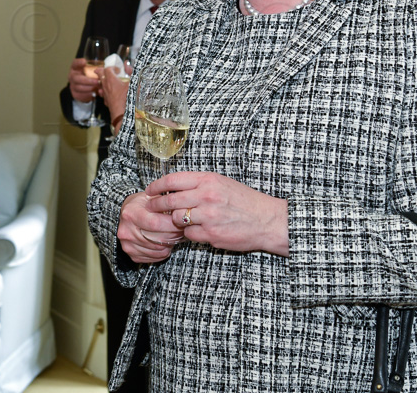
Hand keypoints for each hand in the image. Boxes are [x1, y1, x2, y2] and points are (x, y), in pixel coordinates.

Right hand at [67, 58, 99, 102]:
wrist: (84, 87)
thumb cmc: (89, 76)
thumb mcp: (90, 70)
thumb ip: (95, 68)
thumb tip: (103, 69)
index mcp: (75, 68)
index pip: (74, 64)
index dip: (78, 63)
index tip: (84, 62)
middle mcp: (72, 76)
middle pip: (77, 78)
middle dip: (88, 80)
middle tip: (98, 81)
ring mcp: (72, 86)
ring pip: (79, 88)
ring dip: (90, 88)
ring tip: (98, 88)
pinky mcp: (75, 94)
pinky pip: (81, 95)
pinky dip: (89, 94)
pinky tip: (95, 92)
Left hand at [100, 67, 128, 130]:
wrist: (124, 114)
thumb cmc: (129, 98)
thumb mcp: (134, 83)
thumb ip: (131, 72)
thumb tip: (127, 65)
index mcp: (111, 79)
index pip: (107, 69)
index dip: (112, 67)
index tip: (118, 69)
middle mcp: (106, 85)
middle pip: (100, 75)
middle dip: (102, 71)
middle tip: (104, 70)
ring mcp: (105, 94)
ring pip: (101, 85)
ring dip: (103, 81)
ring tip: (106, 80)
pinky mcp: (106, 101)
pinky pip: (103, 94)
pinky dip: (104, 91)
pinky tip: (107, 92)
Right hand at [117, 192, 183, 263]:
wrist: (127, 215)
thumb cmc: (141, 205)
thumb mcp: (150, 198)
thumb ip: (164, 204)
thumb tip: (181, 213)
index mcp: (130, 214)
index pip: (155, 223)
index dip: (172, 224)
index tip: (181, 222)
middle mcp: (126, 231)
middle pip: (157, 239)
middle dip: (174, 235)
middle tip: (182, 229)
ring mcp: (128, 245)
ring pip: (158, 250)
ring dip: (170, 243)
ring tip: (174, 234)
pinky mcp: (133, 256)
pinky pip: (156, 257)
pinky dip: (164, 251)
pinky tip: (166, 242)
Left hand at [146, 171, 288, 255]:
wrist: (266, 220)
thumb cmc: (244, 201)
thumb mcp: (222, 183)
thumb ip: (199, 185)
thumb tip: (174, 188)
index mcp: (208, 180)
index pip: (173, 180)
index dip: (157, 186)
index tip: (150, 191)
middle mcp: (206, 196)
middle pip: (170, 201)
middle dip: (156, 206)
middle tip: (151, 208)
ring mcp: (208, 216)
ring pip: (177, 219)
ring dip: (175, 221)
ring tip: (179, 220)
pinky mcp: (211, 235)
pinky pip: (189, 234)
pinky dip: (190, 233)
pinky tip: (199, 230)